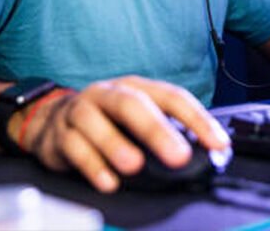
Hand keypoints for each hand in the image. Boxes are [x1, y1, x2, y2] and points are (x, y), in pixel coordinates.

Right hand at [18, 75, 229, 192]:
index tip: (218, 143)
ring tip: (134, 165)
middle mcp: (107, 94)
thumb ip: (166, 132)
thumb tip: (206, 154)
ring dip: (115, 144)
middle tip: (179, 156)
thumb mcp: (136, 119)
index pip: (172, 97)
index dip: (197, 119)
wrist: (51, 120)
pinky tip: (107, 181)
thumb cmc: (106, 121)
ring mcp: (81, 111)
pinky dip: (91, 165)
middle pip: (132, 104)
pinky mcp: (59, 134)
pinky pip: (73, 147)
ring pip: (95, 122)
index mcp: (135, 88)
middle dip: (157, 130)